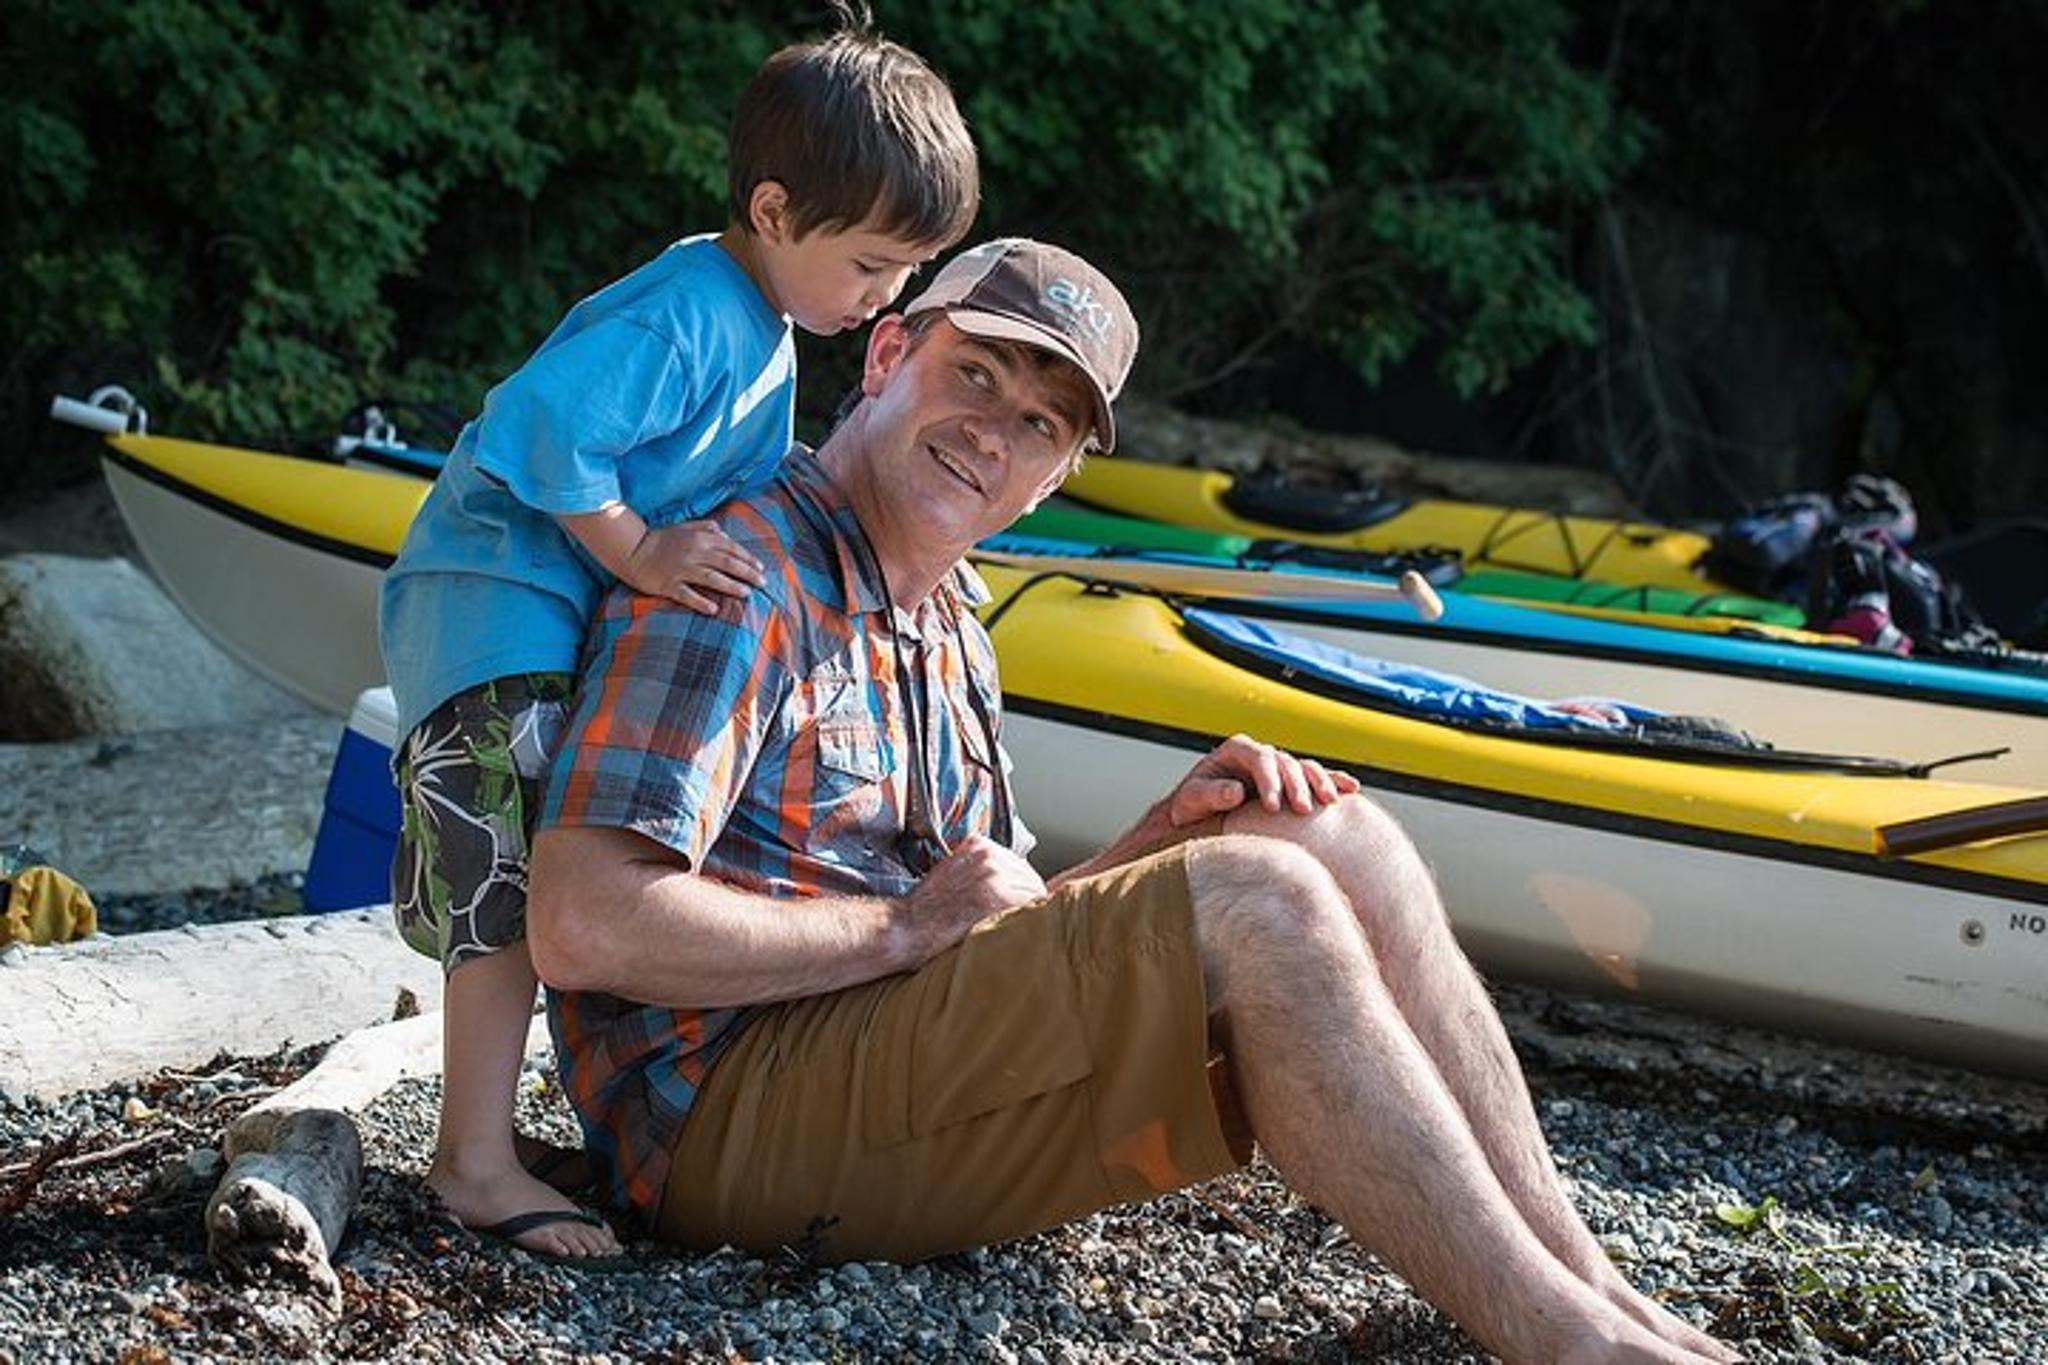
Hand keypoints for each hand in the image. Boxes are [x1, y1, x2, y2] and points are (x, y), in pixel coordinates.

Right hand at [623, 521, 765, 612]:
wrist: (631, 549)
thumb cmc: (660, 539)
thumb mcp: (683, 527)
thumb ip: (705, 528)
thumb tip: (723, 532)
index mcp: (700, 538)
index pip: (731, 548)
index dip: (748, 558)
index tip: (761, 568)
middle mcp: (694, 552)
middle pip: (727, 563)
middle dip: (748, 573)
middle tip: (763, 583)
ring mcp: (681, 569)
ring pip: (712, 578)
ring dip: (731, 586)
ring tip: (746, 594)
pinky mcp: (668, 584)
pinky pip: (687, 594)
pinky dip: (701, 602)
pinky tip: (714, 609)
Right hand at [895, 836, 1046, 962]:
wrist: (909, 925)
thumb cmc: (928, 907)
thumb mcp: (952, 871)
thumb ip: (979, 868)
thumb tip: (1010, 880)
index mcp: (978, 845)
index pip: (1017, 863)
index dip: (1020, 885)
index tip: (1019, 901)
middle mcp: (988, 855)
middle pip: (1029, 875)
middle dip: (1028, 897)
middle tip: (1022, 919)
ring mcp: (992, 874)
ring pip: (1033, 890)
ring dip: (1030, 909)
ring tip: (1022, 927)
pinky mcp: (995, 897)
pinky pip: (1029, 906)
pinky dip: (1029, 919)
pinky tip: (1020, 930)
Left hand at [1165, 733, 1359, 827]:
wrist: (1197, 817)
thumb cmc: (1190, 808)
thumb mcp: (1191, 801)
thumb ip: (1210, 794)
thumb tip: (1237, 791)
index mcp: (1236, 750)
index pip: (1260, 758)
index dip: (1269, 780)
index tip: (1272, 807)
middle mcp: (1260, 754)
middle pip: (1286, 762)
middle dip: (1296, 785)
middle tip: (1302, 810)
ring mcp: (1277, 768)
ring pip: (1305, 768)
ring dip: (1320, 783)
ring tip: (1330, 802)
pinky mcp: (1290, 783)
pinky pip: (1315, 778)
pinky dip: (1333, 781)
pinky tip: (1352, 789)